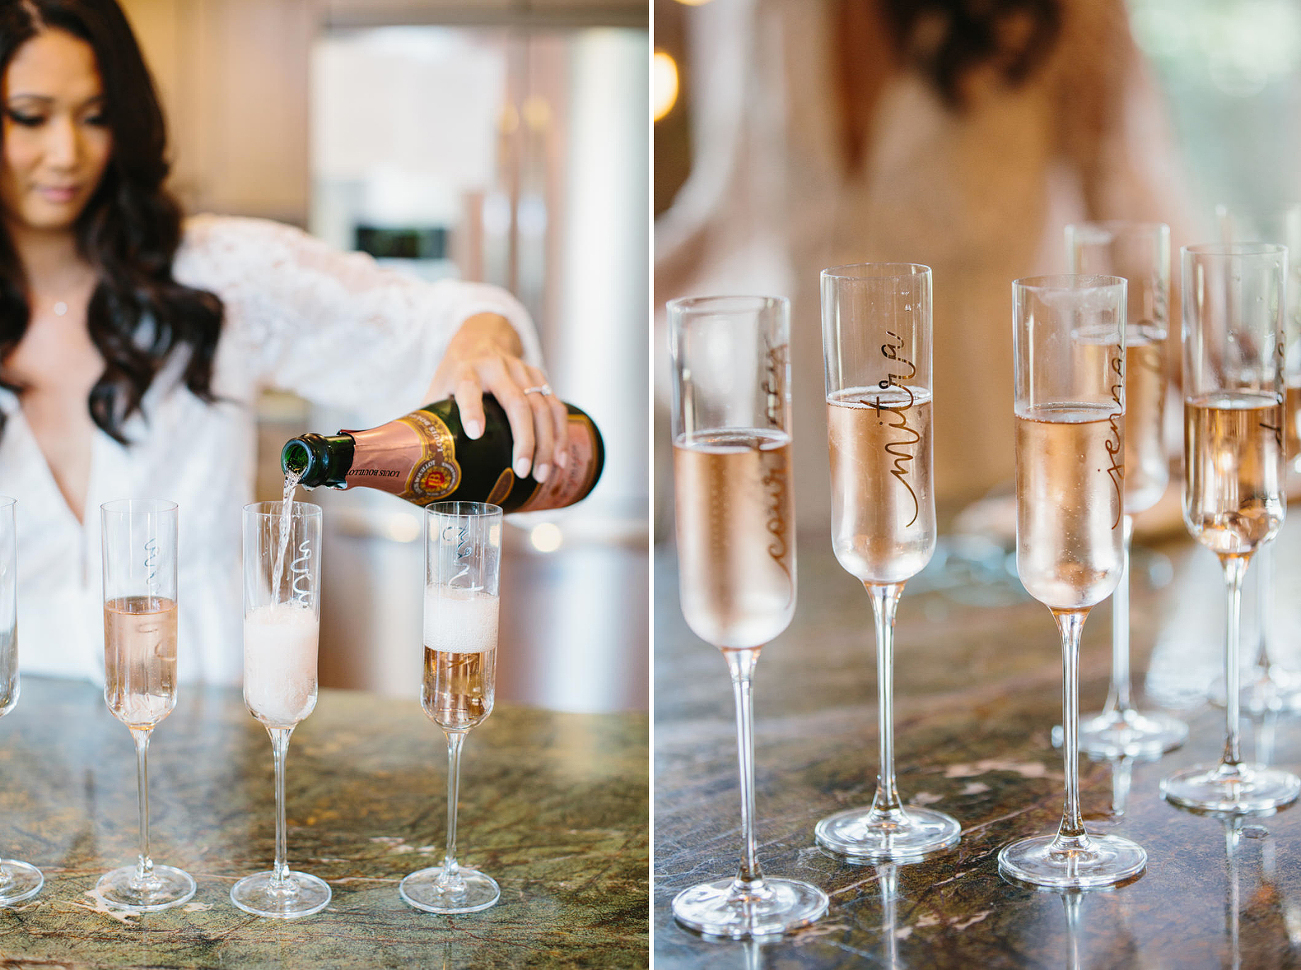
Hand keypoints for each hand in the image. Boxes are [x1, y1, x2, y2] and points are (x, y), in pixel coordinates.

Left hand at [426, 312, 568, 481]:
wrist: (482, 337)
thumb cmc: (455, 372)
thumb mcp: (437, 388)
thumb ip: (429, 418)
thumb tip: (415, 462)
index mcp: (465, 371)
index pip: (469, 388)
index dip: (471, 410)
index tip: (475, 434)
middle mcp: (496, 368)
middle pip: (516, 402)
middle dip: (523, 439)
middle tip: (522, 471)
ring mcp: (523, 371)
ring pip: (542, 406)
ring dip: (547, 442)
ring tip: (543, 473)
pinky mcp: (540, 378)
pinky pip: (556, 407)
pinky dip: (560, 434)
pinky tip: (560, 459)